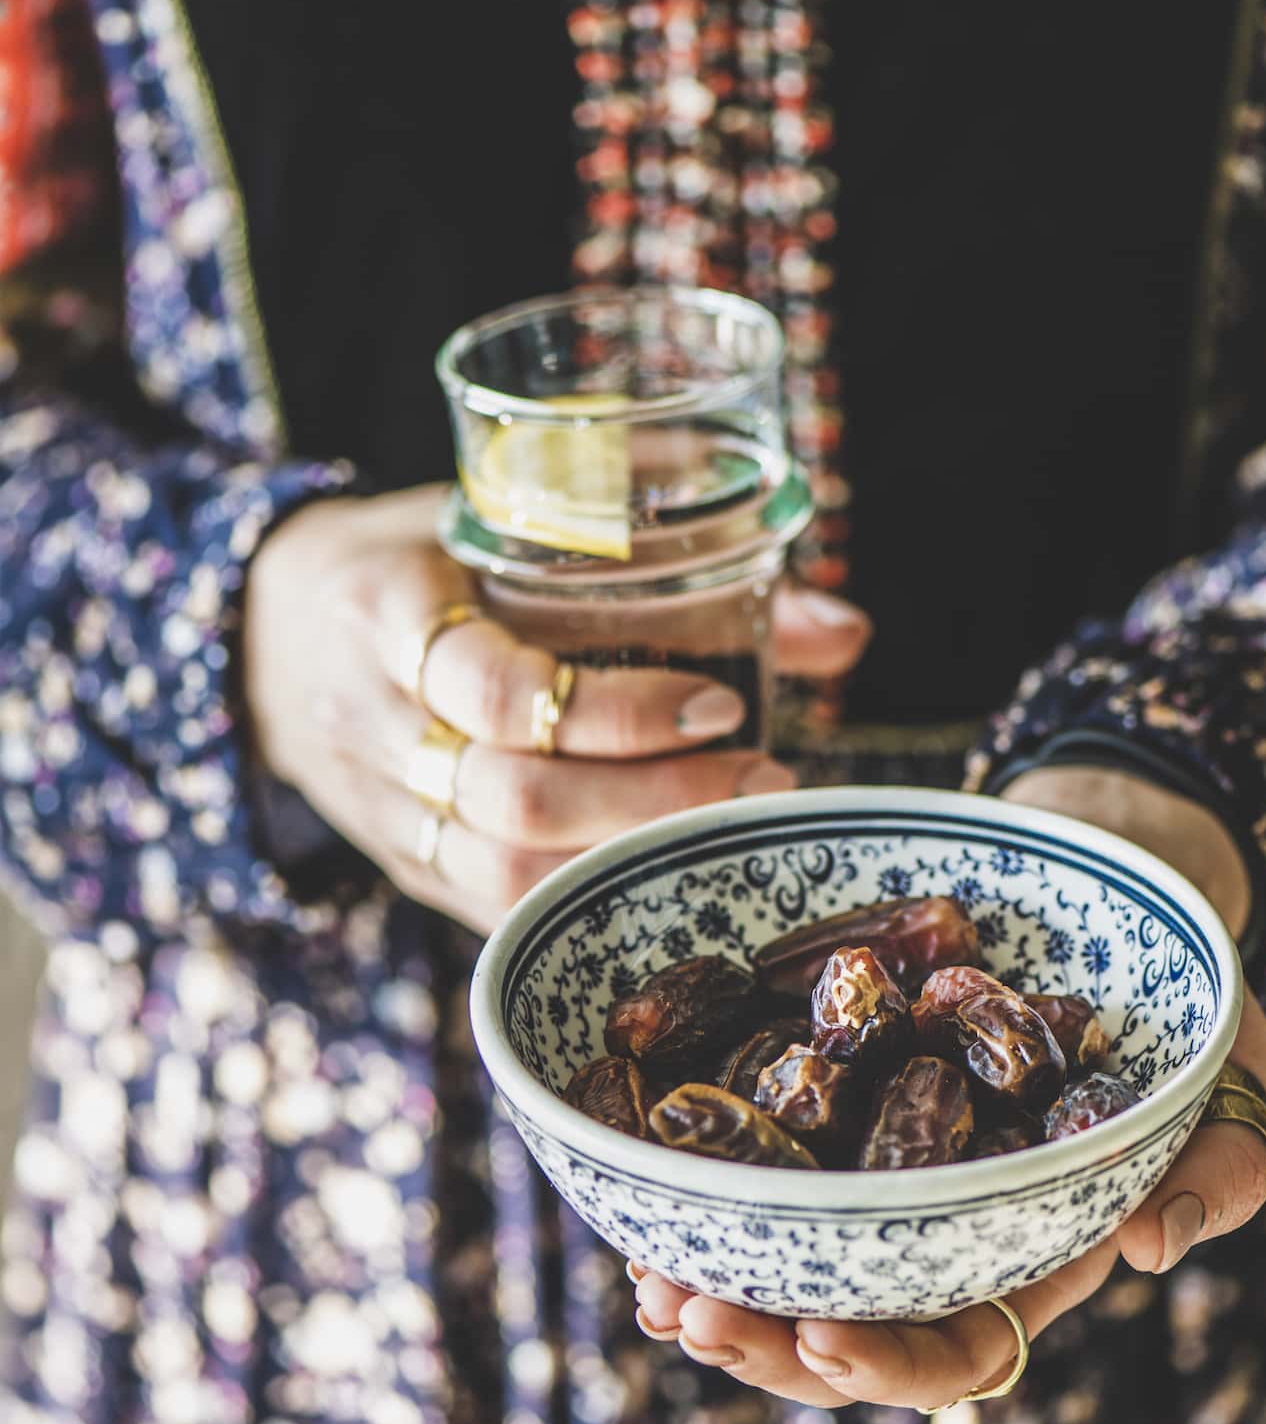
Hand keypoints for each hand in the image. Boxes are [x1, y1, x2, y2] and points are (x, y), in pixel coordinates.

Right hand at [244, 484, 870, 932]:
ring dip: (633, 859)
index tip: (722, 699)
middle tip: (763, 775)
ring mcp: (380, 808)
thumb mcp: (511, 515)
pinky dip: (593, 897)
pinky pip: (495, 909)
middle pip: (514, 798)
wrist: (264, 630)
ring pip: (503, 872)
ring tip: (737, 825)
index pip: (495, 688)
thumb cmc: (418, 557)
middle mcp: (373, 721)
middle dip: (655, 798)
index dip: (617, 710)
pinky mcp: (402, 865)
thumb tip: (844, 630)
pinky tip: (675, 872)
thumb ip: (668, 546)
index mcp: (385, 609)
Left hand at [633, 763, 1265, 1409]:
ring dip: (707, 1286)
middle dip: (759, 1340)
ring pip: (776, 1270)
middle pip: (836, 1331)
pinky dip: (691, 1196)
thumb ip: (1220, 1165)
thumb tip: (1158, 1244)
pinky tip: (631, 1197)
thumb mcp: (1235, 1081)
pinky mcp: (814, 1120)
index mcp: (1023, 1263)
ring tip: (650, 1284)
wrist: (1099, 916)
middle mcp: (931, 1242)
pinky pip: (745, 1178)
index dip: (887, 1363)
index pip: (956, 1352)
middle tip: (691, 1312)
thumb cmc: (1183, 1020)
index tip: (823, 1337)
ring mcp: (866, 1186)